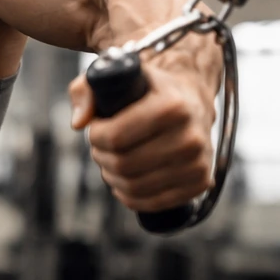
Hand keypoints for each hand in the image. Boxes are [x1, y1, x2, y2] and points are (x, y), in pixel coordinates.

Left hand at [67, 54, 218, 213]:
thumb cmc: (148, 91)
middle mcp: (191, 137)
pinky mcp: (200, 183)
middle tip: (102, 146)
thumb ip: (86, 89)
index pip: (115, 137)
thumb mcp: (116, 76)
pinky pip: (150, 203)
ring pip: (133, 187)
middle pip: (122, 164)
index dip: (96, 135)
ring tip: (112, 160)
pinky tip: (126, 180)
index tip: (97, 127)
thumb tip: (79, 122)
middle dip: (102, 156)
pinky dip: (129, 195)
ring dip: (112, 176)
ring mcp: (198, 163)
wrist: (193, 101)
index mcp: (173, 106)